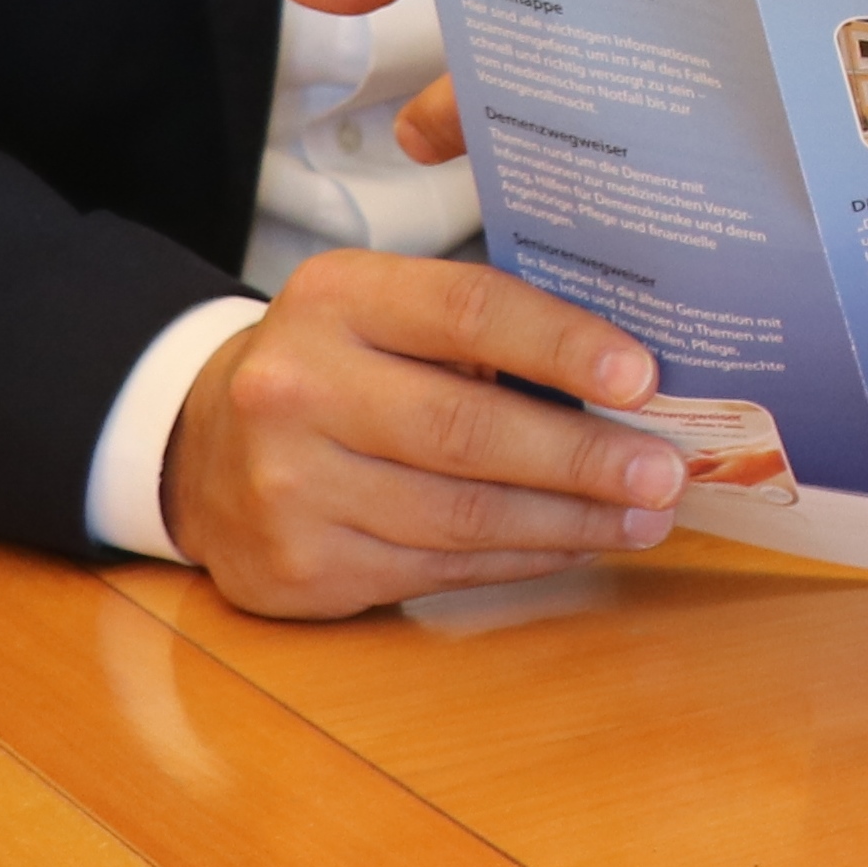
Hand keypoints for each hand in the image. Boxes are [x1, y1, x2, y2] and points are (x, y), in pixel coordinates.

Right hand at [159, 249, 688, 619]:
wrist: (201, 445)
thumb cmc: (338, 364)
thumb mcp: (389, 309)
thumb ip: (486, 324)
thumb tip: (632, 369)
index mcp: (337, 298)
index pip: (470, 311)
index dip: (563, 344)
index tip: (642, 376)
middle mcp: (296, 389)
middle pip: (468, 430)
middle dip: (585, 456)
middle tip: (666, 470)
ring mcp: (287, 486)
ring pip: (460, 515)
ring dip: (570, 521)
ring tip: (645, 515)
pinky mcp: (296, 567)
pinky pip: (437, 568)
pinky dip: (521, 559)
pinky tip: (575, 544)